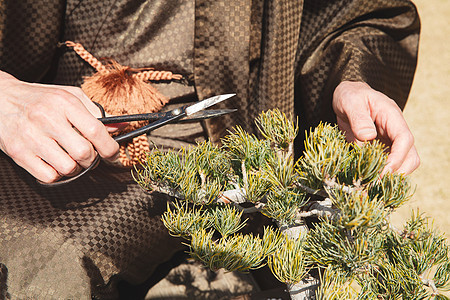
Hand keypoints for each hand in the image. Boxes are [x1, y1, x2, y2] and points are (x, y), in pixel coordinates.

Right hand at [0, 71, 119, 182]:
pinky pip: (49, 176)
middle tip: (89, 156)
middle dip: (92, 160)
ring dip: (75, 169)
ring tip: (70, 158)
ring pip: (68, 167)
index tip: (113, 154)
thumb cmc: (41, 99)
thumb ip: (96, 112)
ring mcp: (31, 137)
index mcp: (64, 102)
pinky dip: (57, 174)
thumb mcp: (70, 96)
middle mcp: (47, 118)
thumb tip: (122, 127)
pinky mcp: (18, 152)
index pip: (96, 130)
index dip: (110, 147)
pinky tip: (54, 163)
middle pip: (84, 153)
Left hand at [332, 81, 419, 174]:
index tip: (384, 170)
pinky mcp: (380, 150)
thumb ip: (359, 119)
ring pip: (401, 164)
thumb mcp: (351, 103)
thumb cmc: (351, 96)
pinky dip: (379, 175)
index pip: (404, 139)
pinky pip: (386, 166)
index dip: (397, 157)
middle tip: (374, 182)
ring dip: (389, 176)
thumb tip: (368, 137)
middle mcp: (395, 131)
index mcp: (392, 117)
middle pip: (410, 156)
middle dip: (397, 172)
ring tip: (370, 184)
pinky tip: (366, 180)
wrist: (347, 97)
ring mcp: (389, 142)